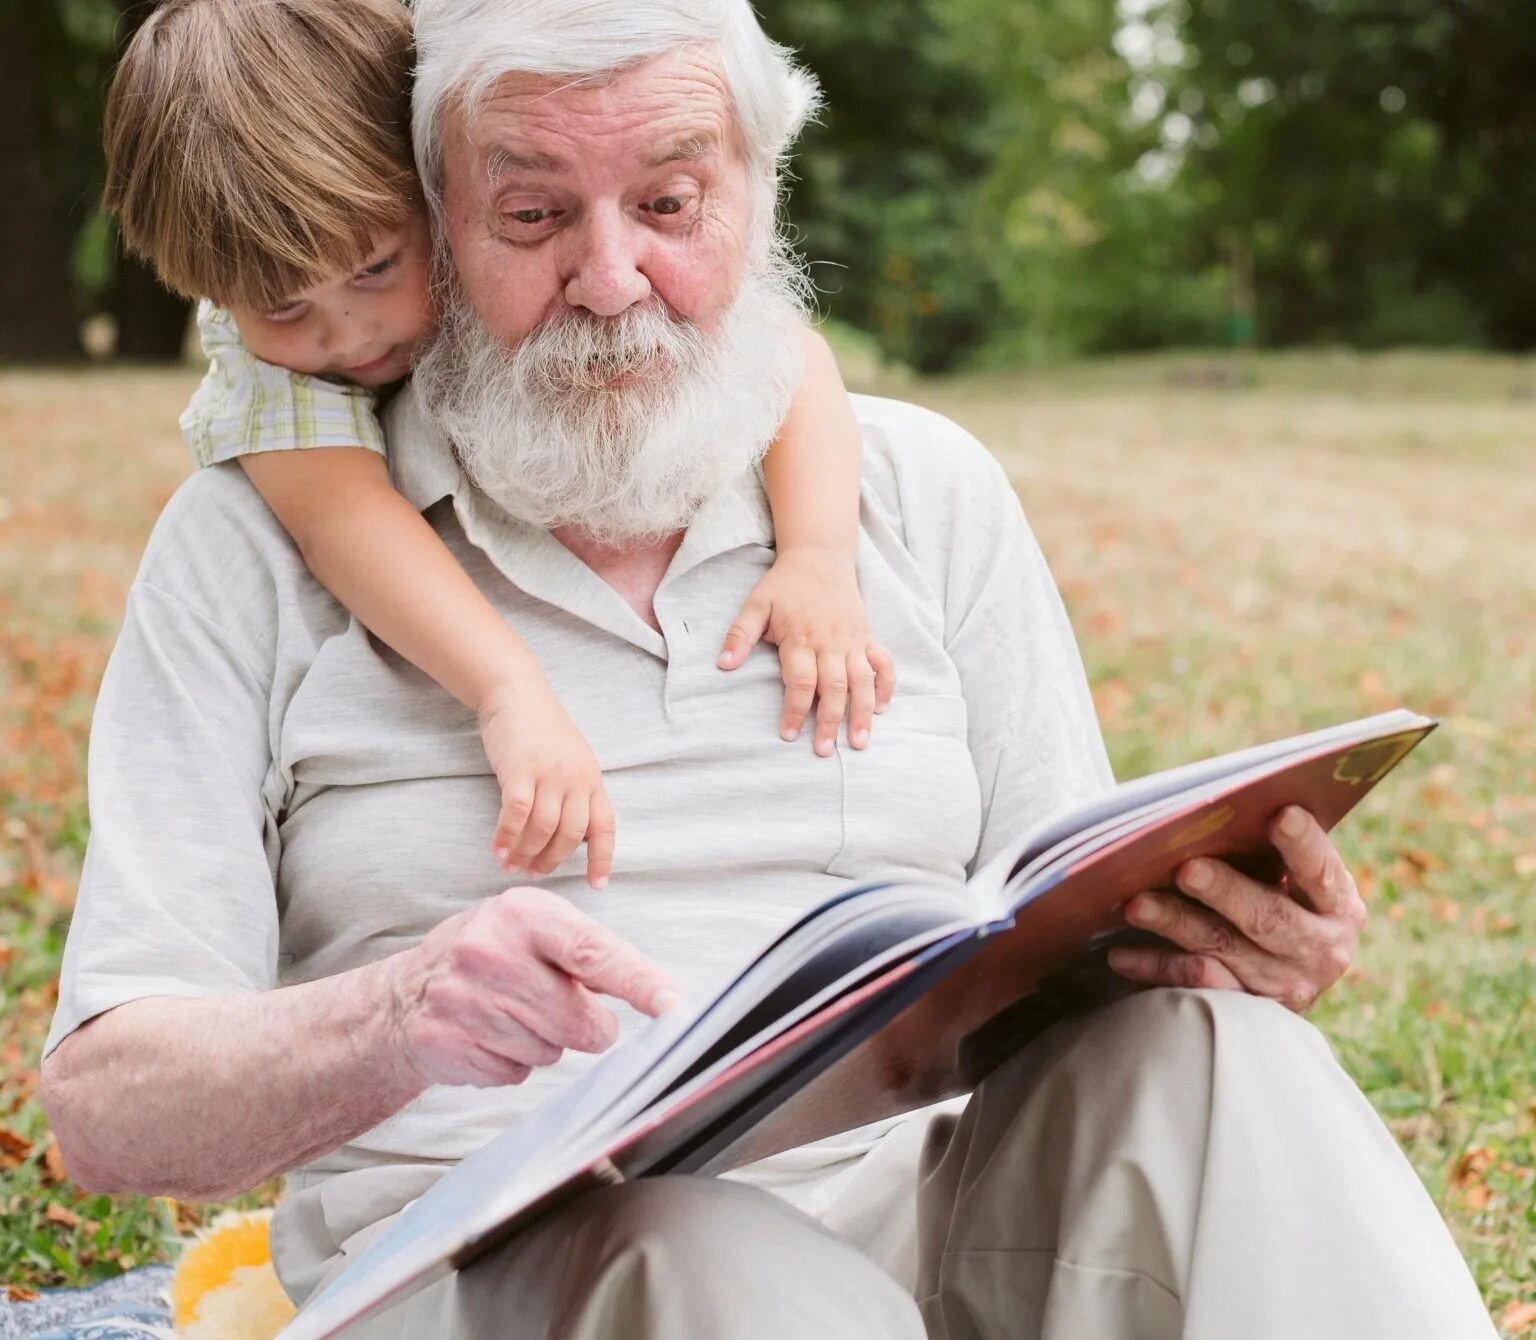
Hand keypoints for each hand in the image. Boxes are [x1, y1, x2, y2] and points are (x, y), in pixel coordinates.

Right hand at [385, 886, 679, 1088]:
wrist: (403, 996)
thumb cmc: (492, 957)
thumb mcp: (534, 929)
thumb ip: (590, 953)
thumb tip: (657, 996)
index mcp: (522, 913)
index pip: (594, 952)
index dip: (640, 982)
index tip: (674, 1007)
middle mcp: (489, 951)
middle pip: (580, 1021)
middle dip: (584, 1026)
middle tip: (554, 1006)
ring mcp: (462, 999)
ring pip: (550, 1052)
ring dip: (542, 1043)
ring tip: (509, 1015)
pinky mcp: (445, 1041)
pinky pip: (514, 1074)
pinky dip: (510, 1062)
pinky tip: (485, 1036)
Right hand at [479, 678, 616, 889]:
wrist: (517, 694)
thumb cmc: (542, 731)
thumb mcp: (572, 761)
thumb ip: (574, 794)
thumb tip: (569, 836)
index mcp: (593, 780)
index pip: (604, 826)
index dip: (603, 858)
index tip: (599, 885)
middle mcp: (577, 779)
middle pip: (571, 835)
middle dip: (552, 861)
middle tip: (534, 874)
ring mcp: (550, 774)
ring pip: (543, 829)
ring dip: (526, 853)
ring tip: (512, 866)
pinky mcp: (521, 770)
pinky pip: (517, 814)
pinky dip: (507, 837)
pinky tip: (498, 850)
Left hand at [717, 546, 895, 756]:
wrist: (819, 556)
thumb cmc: (785, 584)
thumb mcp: (756, 604)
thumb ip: (740, 635)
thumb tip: (722, 665)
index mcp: (800, 638)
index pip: (800, 682)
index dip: (795, 710)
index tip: (789, 735)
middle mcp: (830, 643)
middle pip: (833, 688)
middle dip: (830, 721)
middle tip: (825, 751)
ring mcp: (852, 640)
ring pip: (862, 681)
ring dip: (862, 713)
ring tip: (859, 742)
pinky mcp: (866, 636)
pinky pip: (882, 663)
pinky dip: (885, 685)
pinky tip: (881, 708)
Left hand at [1108, 807, 1365, 1012]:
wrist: (1292, 976)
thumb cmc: (1282, 898)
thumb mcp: (1293, 878)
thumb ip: (1269, 850)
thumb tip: (1216, 806)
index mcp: (1337, 905)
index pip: (1320, 871)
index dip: (1303, 844)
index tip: (1280, 814)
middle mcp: (1319, 949)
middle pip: (1267, 917)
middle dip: (1224, 890)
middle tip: (1186, 869)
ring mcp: (1282, 983)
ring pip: (1221, 948)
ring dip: (1174, 923)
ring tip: (1135, 904)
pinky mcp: (1245, 1008)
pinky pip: (1195, 984)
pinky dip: (1156, 966)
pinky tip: (1121, 954)